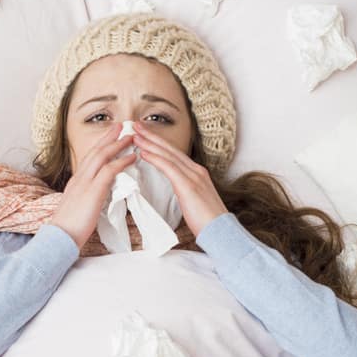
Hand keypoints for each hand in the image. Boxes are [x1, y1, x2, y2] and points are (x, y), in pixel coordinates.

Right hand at [50, 122, 136, 249]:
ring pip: (102, 156)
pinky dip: (122, 162)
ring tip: (131, 137)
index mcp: (75, 182)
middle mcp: (78, 178)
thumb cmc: (68, 230)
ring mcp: (84, 183)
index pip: (89, 159)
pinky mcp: (92, 191)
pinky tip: (133, 158)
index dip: (100, 146)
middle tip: (122, 126)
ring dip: (118, 144)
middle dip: (109, 137)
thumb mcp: (77, 209)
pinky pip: (109, 171)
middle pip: (95, 151)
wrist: (59, 238)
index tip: (110, 138)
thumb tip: (98, 197)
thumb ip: (87, 199)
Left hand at [131, 121, 227, 237]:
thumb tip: (176, 190)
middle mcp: (196, 170)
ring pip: (168, 154)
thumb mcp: (194, 201)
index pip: (174, 154)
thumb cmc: (207, 221)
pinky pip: (169, 167)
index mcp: (197, 173)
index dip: (158, 143)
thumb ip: (184, 191)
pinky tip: (143, 153)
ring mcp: (194, 176)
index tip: (144, 135)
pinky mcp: (188, 185)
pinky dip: (155, 158)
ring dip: (150, 143)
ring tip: (135, 135)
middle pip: (170, 149)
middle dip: (152, 136)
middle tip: (135, 125)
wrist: (221, 231)